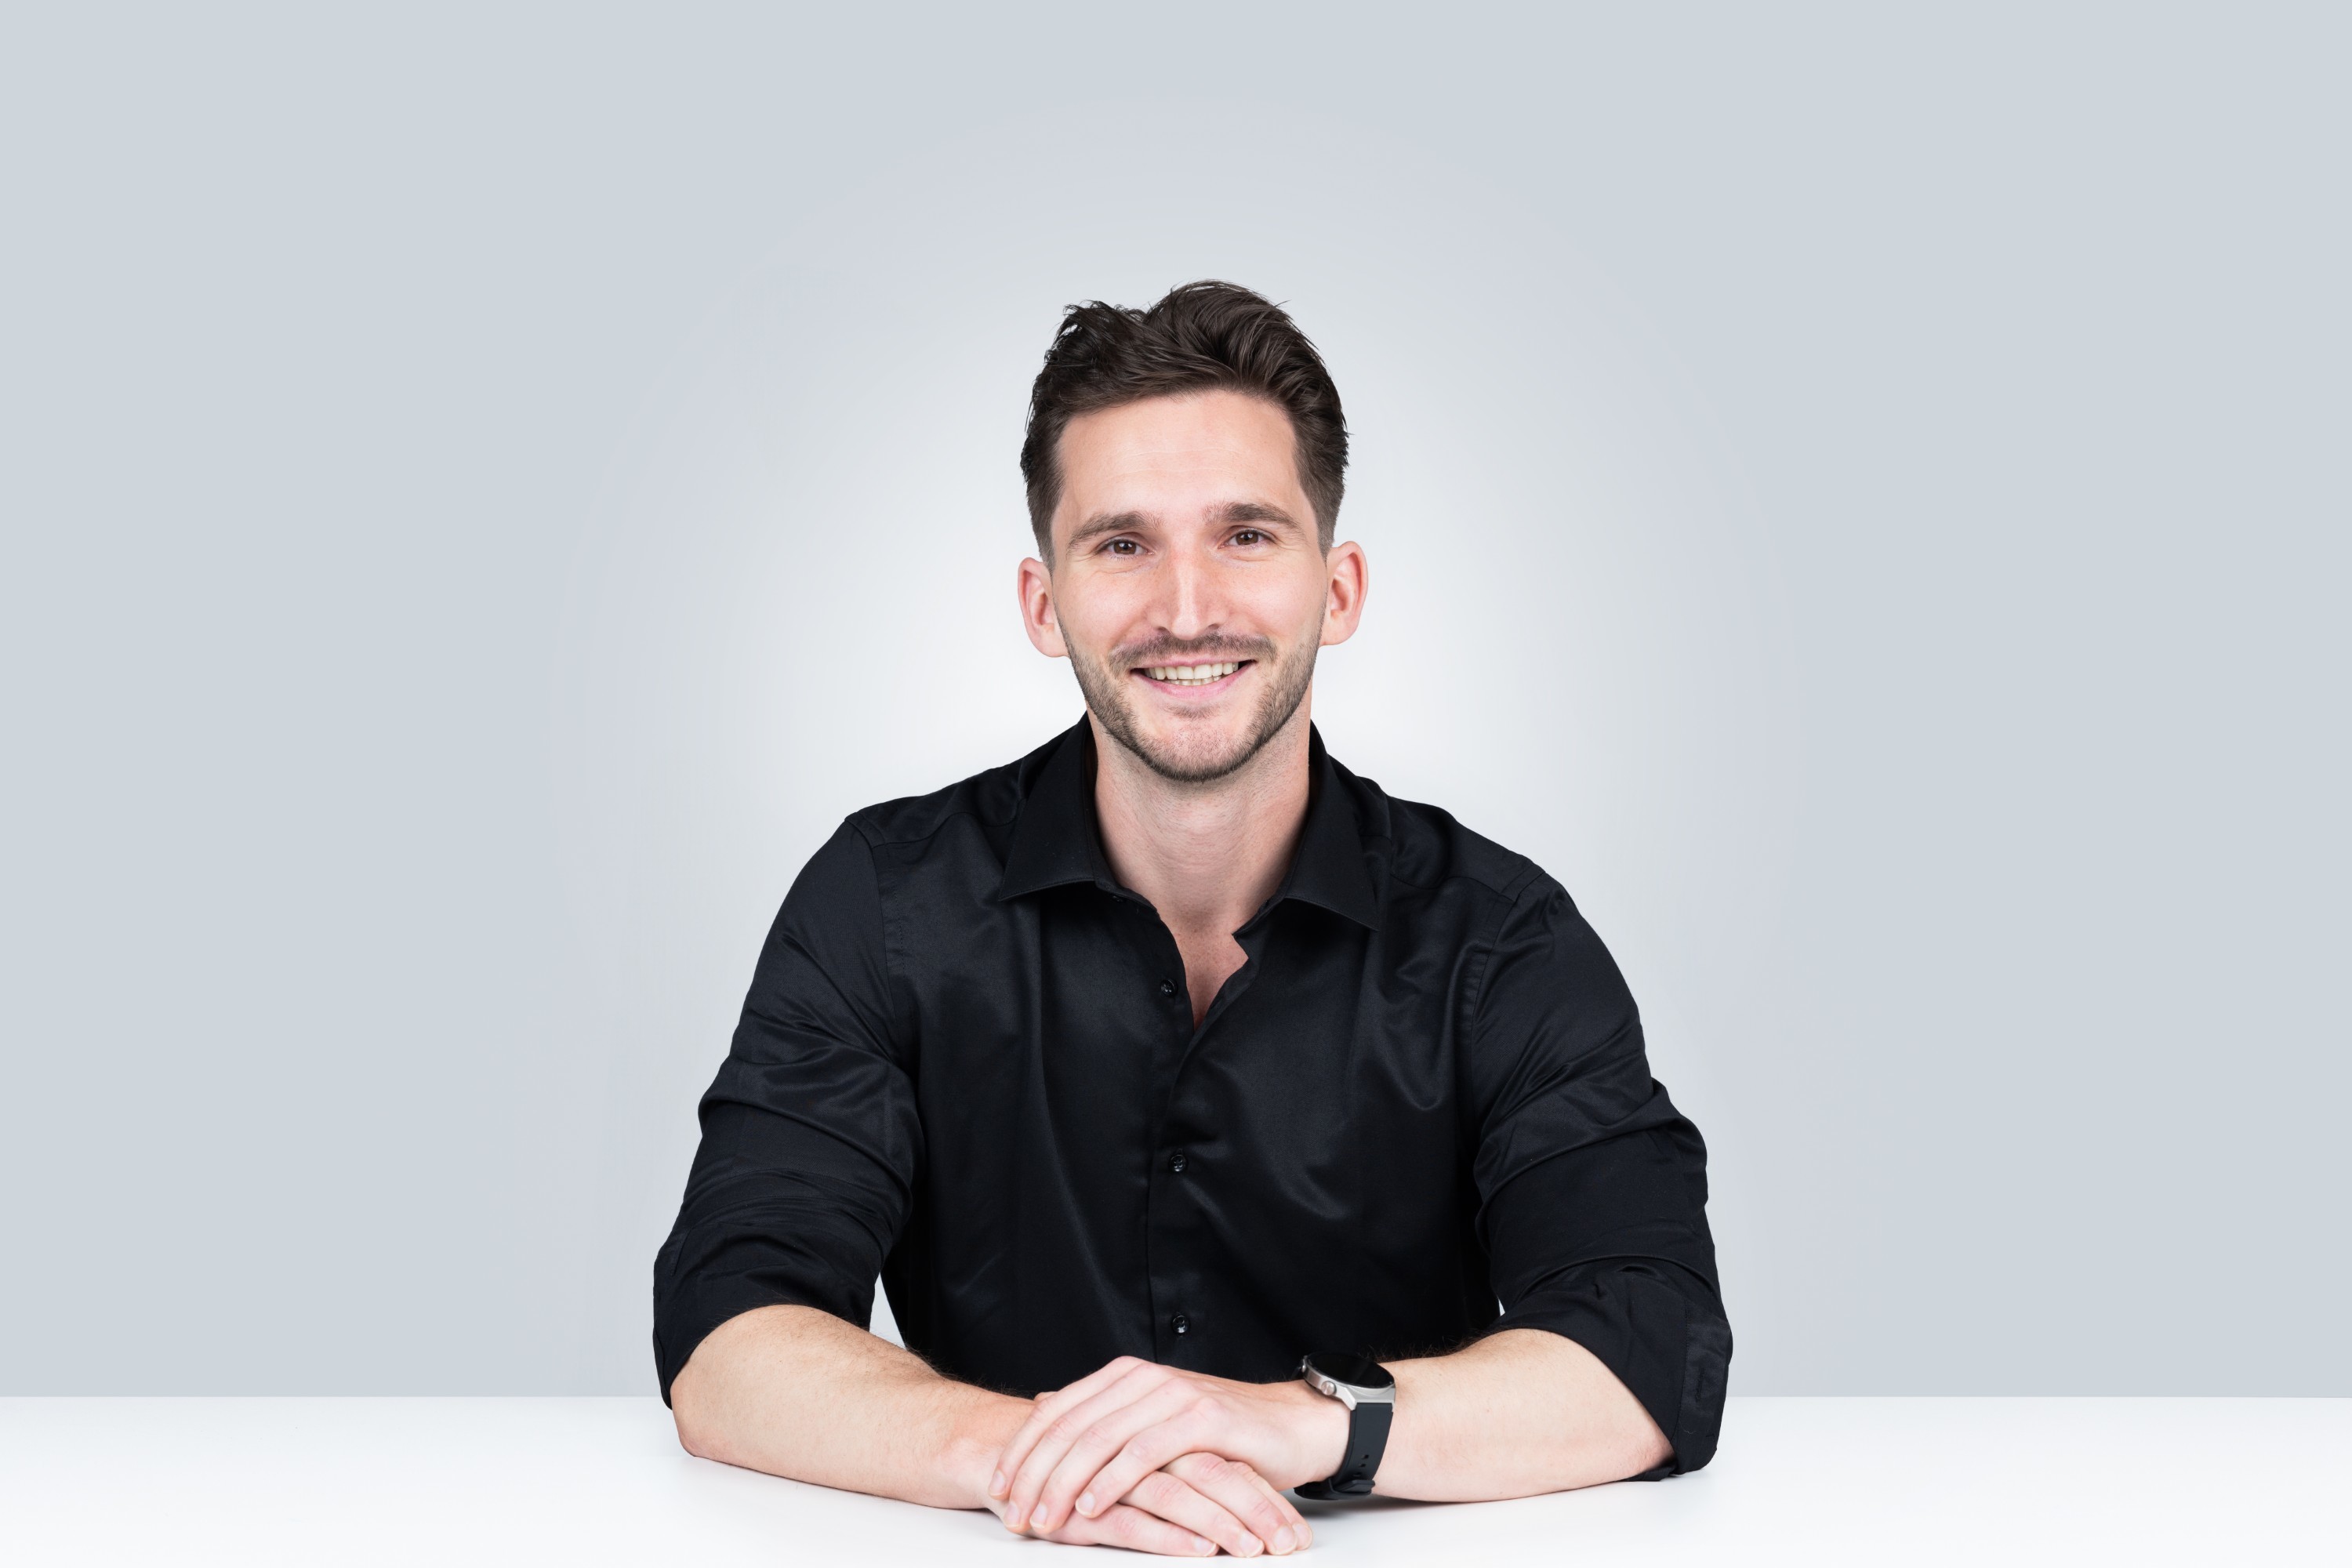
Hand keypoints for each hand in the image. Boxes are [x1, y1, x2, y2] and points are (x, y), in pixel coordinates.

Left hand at [990, 1358, 1345, 1547]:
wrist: (1292, 1427)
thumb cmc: (1220, 1434)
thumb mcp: (1153, 1421)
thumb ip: (1103, 1416)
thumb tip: (1040, 1410)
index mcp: (1123, 1375)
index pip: (1056, 1411)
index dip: (1021, 1450)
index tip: (997, 1488)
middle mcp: (1142, 1377)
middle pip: (1069, 1426)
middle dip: (1033, 1474)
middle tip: (1013, 1515)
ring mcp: (1172, 1393)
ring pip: (1099, 1439)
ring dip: (1063, 1484)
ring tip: (1041, 1520)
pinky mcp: (1202, 1417)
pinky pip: (1143, 1452)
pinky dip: (1111, 1482)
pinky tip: (1090, 1508)